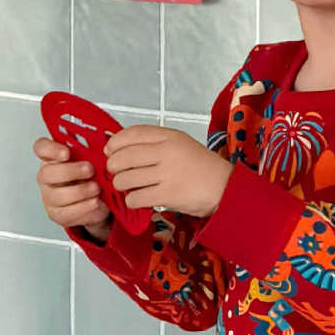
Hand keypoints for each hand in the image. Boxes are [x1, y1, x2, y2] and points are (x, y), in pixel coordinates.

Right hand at [33, 136, 112, 239]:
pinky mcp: (57, 214)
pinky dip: (84, 207)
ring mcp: (49, 196)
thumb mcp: (95, 158)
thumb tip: (106, 140)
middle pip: (47, 173)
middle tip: (90, 170)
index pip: (41, 148)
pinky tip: (95, 202)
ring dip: (80, 191)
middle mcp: (47, 176)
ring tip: (96, 188)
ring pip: (57, 195)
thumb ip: (95, 147)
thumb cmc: (93, 176)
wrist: (99, 201)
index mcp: (53, 157)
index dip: (50, 149)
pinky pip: (67, 212)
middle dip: (70, 172)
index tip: (66, 152)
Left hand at [105, 125, 231, 218]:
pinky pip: (135, 197)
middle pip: (124, 157)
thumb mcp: (181, 145)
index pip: (132, 134)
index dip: (115, 142)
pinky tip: (138, 198)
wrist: (225, 188)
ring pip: (125, 178)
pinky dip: (132, 200)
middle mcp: (167, 152)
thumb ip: (154, 144)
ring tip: (128, 186)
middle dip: (113, 167)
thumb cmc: (202, 168)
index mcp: (170, 136)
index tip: (109, 150)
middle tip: (116, 172)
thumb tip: (120, 148)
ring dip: (121, 185)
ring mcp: (167, 173)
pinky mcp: (167, 194)